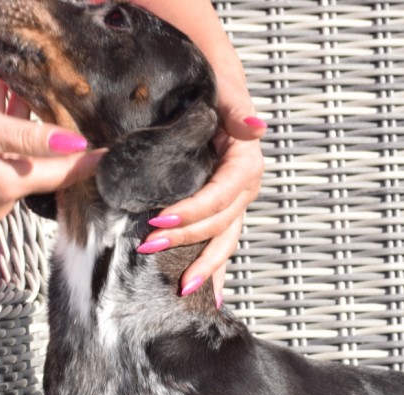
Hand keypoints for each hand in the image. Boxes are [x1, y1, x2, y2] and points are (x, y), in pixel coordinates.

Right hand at [0, 82, 101, 221]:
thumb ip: (31, 138)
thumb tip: (74, 146)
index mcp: (10, 187)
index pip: (62, 175)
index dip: (88, 163)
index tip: (113, 156)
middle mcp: (3, 202)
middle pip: (38, 167)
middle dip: (42, 135)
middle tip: (44, 103)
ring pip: (16, 163)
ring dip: (17, 132)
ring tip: (10, 96)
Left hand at [138, 101, 265, 302]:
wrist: (211, 90)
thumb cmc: (212, 89)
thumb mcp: (223, 92)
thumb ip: (237, 108)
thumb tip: (255, 126)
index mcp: (245, 164)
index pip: (221, 195)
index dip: (194, 211)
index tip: (159, 218)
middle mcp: (243, 188)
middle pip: (220, 224)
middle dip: (187, 240)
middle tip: (148, 247)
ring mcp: (234, 203)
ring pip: (224, 242)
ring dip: (205, 268)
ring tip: (183, 289)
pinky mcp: (222, 211)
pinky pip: (220, 244)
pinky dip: (215, 271)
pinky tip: (210, 296)